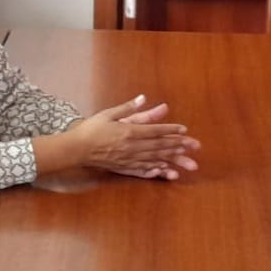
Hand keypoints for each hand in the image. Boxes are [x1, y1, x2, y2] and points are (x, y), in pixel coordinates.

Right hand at [69, 95, 200, 180]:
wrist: (76, 149)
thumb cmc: (91, 129)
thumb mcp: (109, 114)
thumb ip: (128, 108)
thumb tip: (143, 98)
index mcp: (129, 131)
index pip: (155, 131)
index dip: (171, 130)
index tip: (184, 130)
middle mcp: (131, 147)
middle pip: (159, 146)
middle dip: (179, 146)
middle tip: (194, 146)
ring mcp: (128, 159)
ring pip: (155, 159)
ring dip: (172, 159)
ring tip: (187, 160)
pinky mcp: (124, 168)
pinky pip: (143, 171)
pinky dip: (156, 171)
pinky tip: (165, 172)